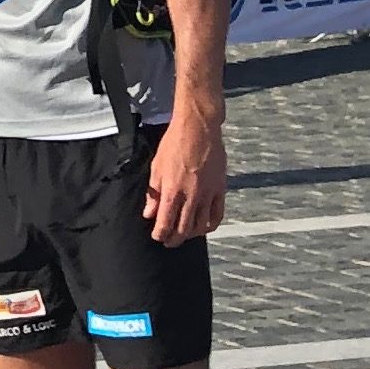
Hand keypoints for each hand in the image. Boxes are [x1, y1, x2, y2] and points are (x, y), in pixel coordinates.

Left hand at [144, 106, 225, 247]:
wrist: (198, 127)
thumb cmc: (175, 143)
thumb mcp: (156, 166)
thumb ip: (153, 193)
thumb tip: (149, 213)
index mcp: (172, 190)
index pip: (165, 223)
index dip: (160, 234)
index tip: (157, 236)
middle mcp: (191, 196)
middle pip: (184, 229)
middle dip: (174, 239)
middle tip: (169, 241)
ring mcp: (208, 193)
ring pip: (201, 226)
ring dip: (192, 234)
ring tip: (184, 234)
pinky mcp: (220, 189)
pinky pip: (218, 215)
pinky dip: (211, 225)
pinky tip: (204, 227)